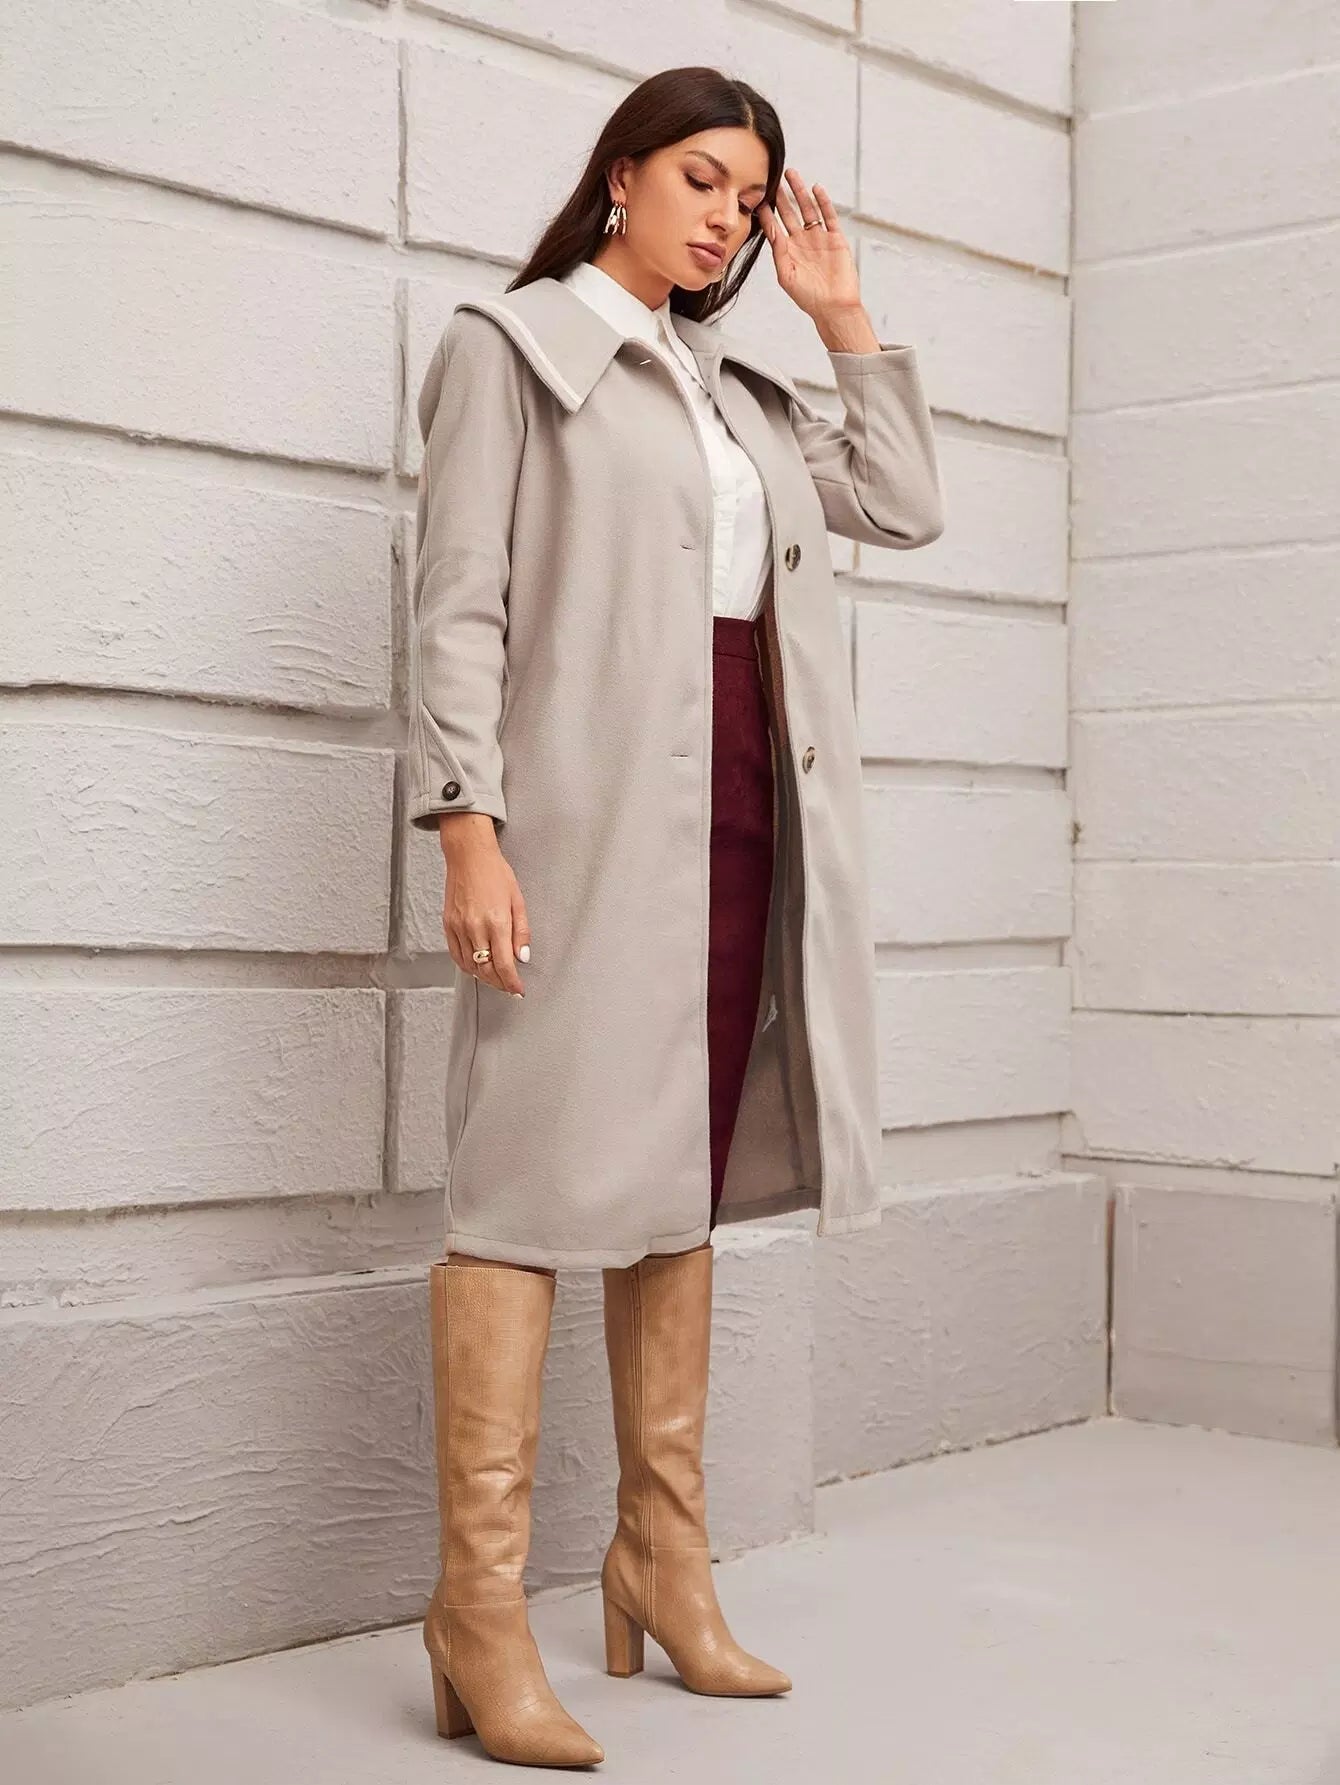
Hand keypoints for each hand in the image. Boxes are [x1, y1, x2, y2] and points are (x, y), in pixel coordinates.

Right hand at [439, 820, 529, 997]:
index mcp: (496, 922)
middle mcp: (476, 927)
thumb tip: (523, 956)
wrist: (469, 856)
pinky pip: (456, 955)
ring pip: (470, 965)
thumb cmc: (495, 873)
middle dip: (499, 983)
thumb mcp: (517, 900)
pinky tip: (476, 966)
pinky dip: (467, 966)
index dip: (512, 983)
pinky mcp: (448, 925)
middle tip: (509, 986)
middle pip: (486, 970)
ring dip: (484, 976)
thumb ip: (521, 932)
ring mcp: (459, 927)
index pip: (504, 965)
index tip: (518, 990)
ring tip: (495, 977)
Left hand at [756, 168, 861, 321]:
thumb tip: (772, 231)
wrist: (835, 307)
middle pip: (789, 213)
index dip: (767, 212)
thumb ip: (779, 253)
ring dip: (799, 192)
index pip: (774, 227)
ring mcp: (819, 238)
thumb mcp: (786, 276)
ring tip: (791, 174)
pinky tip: (816, 188)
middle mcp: (802, 242)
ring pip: (807, 209)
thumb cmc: (809, 298)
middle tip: (773, 178)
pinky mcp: (835, 238)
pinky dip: (823, 202)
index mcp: (788, 252)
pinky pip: (828, 216)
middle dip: (781, 196)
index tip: (758, 197)